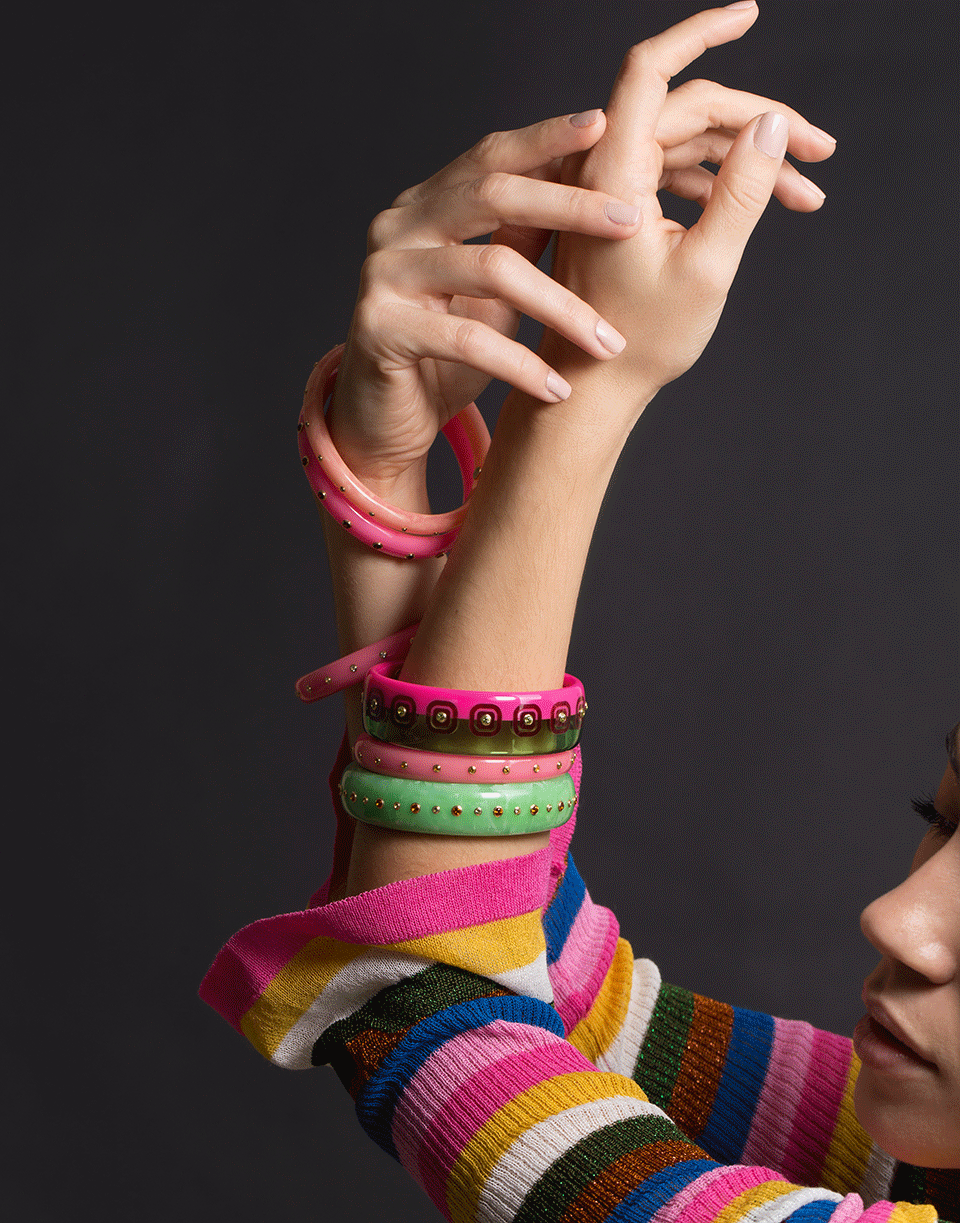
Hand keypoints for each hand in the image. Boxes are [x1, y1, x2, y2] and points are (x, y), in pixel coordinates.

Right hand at [327, 111, 644, 495]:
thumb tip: (586, 186)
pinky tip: (558, 389)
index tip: (603, 125)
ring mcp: (383, 274)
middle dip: (570, 205)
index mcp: (424, 206)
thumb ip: (521, 238)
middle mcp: (397, 228)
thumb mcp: (493, 290)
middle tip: (632, 222)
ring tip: (609, 342)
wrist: (387, 421)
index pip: (489, 157)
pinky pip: (466, 339)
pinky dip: (521, 366)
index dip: (544, 139)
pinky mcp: (379, 328)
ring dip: (561, 308)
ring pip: (490, 270)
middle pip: (492, 195)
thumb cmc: (445, 356)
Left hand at [542, 2, 835, 426]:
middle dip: (761, 124)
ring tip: (810, 193)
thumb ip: (742, 191)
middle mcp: (606, 168)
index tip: (750, 13)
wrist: (591, 388)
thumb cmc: (639, 342)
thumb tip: (772, 124)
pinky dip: (724, 186)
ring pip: (692, 145)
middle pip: (690, 110)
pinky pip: (678, 175)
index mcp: (612, 171)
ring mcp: (612, 188)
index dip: (701, 33)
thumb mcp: (706, 267)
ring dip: (751, 161)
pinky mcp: (622, 210)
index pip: (651, 71)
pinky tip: (772, 204)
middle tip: (821, 153)